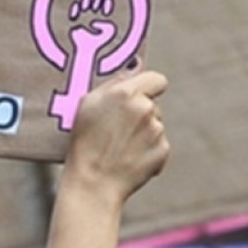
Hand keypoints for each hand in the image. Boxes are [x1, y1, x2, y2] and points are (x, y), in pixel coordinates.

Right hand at [62, 65, 169, 205]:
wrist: (93, 183)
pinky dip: (148, 152)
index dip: (148, 87)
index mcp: (126, 93)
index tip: (139, 96)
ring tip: (120, 148)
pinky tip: (128, 160)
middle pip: (153, 104)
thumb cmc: (84, 142)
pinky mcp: (163, 151)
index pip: (156, 79)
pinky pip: (158, 145)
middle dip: (140, 113)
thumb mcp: (87, 104)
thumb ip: (114, 82)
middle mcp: (145, 108)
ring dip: (143, 133)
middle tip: (118, 130)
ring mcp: (156, 130)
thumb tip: (136, 65)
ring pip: (155, 125)